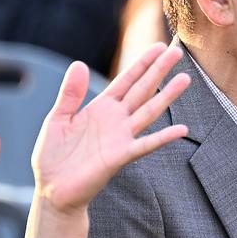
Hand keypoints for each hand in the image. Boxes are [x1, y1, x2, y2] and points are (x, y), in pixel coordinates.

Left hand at [31, 42, 189, 216]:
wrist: (52, 190)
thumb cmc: (53, 157)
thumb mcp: (57, 119)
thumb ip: (70, 94)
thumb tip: (79, 64)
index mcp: (101, 108)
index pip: (126, 80)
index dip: (142, 63)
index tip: (159, 47)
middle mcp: (115, 120)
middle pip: (142, 90)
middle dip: (159, 71)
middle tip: (177, 52)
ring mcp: (120, 138)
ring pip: (148, 112)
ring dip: (166, 96)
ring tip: (185, 80)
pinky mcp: (119, 157)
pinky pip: (145, 145)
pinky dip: (163, 138)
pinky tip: (181, 130)